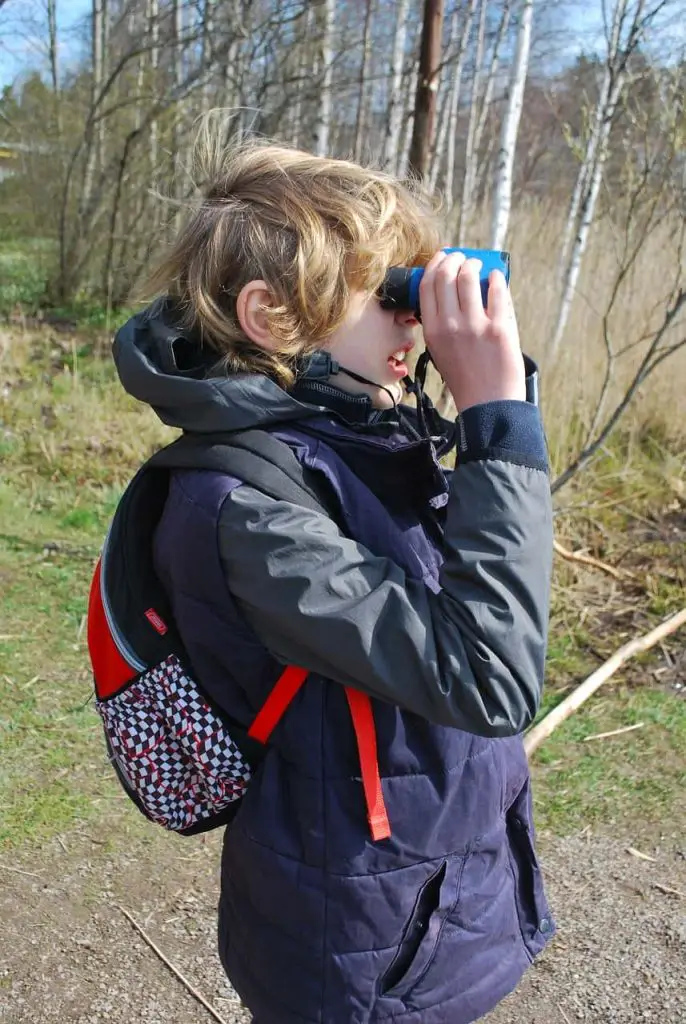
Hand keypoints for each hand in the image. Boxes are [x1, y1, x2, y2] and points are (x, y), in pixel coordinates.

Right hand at [418, 250, 524, 412]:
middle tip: (463, 258)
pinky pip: (497, 292)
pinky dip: (496, 279)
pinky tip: (497, 278)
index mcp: (432, 331)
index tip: (443, 257)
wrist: (488, 404)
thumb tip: (452, 290)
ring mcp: (474, 326)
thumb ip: (441, 324)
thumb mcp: (440, 352)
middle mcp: (450, 326)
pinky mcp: (499, 329)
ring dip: (474, 265)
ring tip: (479, 266)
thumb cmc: (466, 379)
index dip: (435, 264)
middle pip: (446, 275)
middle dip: (455, 259)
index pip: (427, 286)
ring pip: (469, 277)